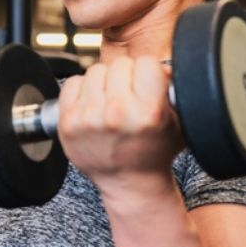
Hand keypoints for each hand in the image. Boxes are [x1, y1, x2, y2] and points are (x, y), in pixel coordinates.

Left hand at [57, 56, 182, 192]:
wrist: (128, 182)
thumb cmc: (154, 152)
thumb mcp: (177, 122)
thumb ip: (173, 90)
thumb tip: (164, 65)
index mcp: (147, 113)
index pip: (146, 63)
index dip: (148, 72)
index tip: (147, 85)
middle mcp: (117, 114)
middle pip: (119, 64)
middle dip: (126, 77)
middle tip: (129, 96)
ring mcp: (89, 118)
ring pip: (96, 70)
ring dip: (104, 82)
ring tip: (111, 101)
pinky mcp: (68, 122)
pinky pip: (73, 82)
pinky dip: (82, 90)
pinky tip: (94, 105)